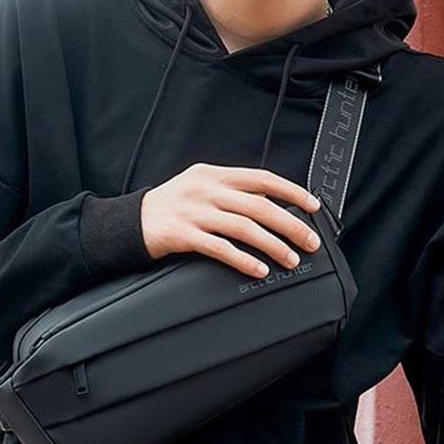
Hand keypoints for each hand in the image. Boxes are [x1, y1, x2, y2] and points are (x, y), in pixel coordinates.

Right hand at [139, 163, 322, 278]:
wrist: (131, 221)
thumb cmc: (171, 206)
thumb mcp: (200, 187)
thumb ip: (232, 192)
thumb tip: (271, 205)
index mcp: (215, 174)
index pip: (262, 179)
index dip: (291, 191)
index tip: (313, 205)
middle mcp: (206, 189)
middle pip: (259, 206)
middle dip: (291, 224)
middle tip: (310, 241)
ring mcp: (195, 212)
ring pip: (244, 227)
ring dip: (273, 245)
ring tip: (290, 259)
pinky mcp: (183, 234)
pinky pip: (220, 248)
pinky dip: (244, 259)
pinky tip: (259, 269)